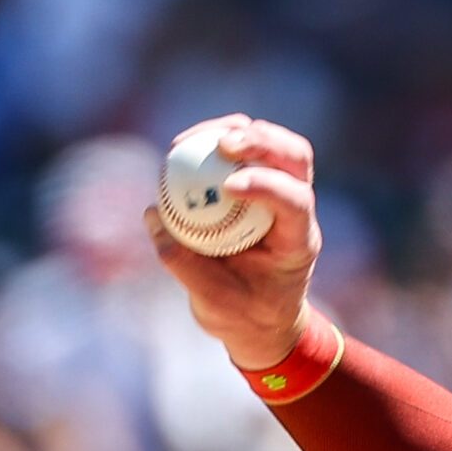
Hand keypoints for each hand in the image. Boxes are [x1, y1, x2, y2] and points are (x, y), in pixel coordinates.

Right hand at [143, 114, 320, 369]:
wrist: (257, 319)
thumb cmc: (242, 315)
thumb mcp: (214, 303)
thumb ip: (185, 264)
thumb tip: (154, 216)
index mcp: (297, 241)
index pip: (296, 202)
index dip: (266, 185)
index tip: (228, 186)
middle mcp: (294, 210)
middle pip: (295, 156)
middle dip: (261, 141)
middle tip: (222, 144)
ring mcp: (277, 193)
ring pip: (270, 144)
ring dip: (233, 131)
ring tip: (186, 142)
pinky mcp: (253, 185)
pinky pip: (237, 152)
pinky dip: (211, 140)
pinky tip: (179, 147)